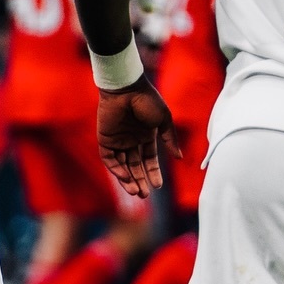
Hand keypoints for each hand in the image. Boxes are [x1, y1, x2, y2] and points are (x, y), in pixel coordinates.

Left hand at [96, 79, 177, 198]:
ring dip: (129, 179)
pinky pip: (110, 159)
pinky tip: (126, 177)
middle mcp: (131, 140)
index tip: (158, 185)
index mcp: (146, 135)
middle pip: (136, 166)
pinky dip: (117, 170)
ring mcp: (117, 140)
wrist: (126, 88)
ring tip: (137, 192)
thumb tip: (179, 158)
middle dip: (141, 180)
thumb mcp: (164, 120)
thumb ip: (170, 139)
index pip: (149, 160)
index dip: (153, 173)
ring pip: (123, 166)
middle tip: (145, 195)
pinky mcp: (105, 139)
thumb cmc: (147, 100)